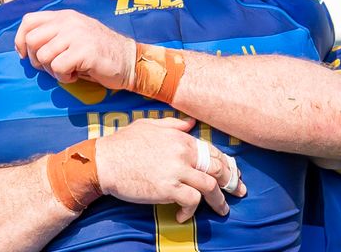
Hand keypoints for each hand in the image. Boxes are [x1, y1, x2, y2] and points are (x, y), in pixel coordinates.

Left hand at [15, 10, 134, 88]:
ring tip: (68, 70)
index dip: (20, 40)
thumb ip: (54, 34)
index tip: (26, 55)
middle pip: (31, 41)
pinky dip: (64, 77)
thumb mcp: (75, 35)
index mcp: (65, 16)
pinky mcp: (84, 51)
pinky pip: (58, 68)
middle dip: (36, 60)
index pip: (28, 21)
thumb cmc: (99, 52)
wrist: (129, 60)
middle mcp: (69, 22)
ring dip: (52, 70)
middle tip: (52, 67)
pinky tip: (76, 75)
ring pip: (43, 56)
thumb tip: (25, 47)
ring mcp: (77, 35)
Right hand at [95, 117, 245, 222]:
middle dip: (230, 182)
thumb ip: (173, 124)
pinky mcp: (167, 189)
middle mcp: (182, 152)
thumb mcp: (148, 125)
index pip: (212, 151)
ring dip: (218, 201)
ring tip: (222, 209)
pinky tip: (183, 215)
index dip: (226, 164)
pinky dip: (190, 211)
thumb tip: (191, 124)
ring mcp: (176, 171)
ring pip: (210, 187)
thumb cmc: (123, 143)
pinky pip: (191, 201)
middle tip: (237, 191)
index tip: (233, 173)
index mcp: (180, 137)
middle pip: (217, 168)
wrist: (103, 162)